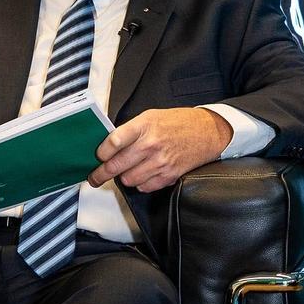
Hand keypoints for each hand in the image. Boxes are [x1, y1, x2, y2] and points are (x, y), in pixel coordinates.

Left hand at [89, 107, 232, 190]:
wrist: (208, 132)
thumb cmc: (180, 122)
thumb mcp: (152, 116)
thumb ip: (131, 129)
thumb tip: (109, 146)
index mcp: (145, 125)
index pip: (113, 142)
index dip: (101, 152)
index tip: (98, 156)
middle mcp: (151, 144)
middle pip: (116, 165)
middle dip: (101, 174)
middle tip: (95, 177)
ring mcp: (161, 161)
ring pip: (128, 180)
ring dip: (124, 177)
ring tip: (127, 171)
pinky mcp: (169, 175)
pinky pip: (144, 187)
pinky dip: (141, 184)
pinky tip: (144, 174)